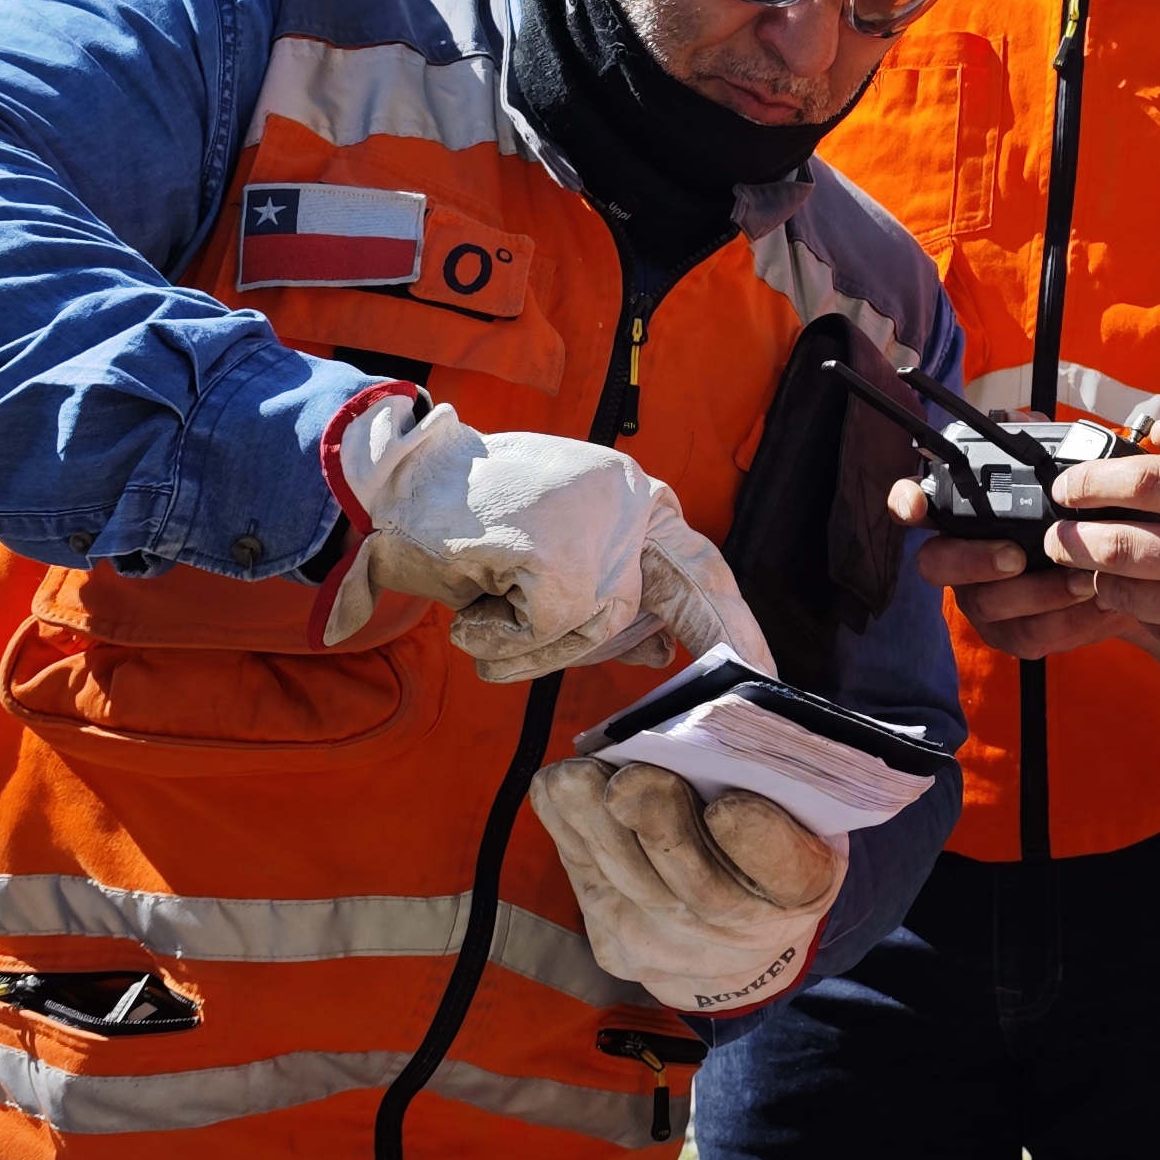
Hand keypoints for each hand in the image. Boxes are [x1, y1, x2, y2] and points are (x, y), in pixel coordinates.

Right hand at [324, 393, 775, 682]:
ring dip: (533, 644)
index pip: (699, 562)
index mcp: (632, 493)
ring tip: (488, 609)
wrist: (399, 478)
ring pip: (596, 628)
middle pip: (686, 589)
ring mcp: (597, 520)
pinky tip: (474, 604)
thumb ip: (606, 598)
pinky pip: (545, 633)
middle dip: (727, 635)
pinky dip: (501, 636)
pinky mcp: (558, 554)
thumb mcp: (550, 560)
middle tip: (758, 681)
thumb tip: (662, 655)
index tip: (760, 670)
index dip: (731, 619)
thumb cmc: (469, 523)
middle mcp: (629, 496)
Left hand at [530, 760, 844, 1013]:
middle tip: (632, 779)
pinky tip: (560, 789)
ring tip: (577, 777)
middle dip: (661, 827)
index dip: (757, 839)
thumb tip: (732, 698)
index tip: (728, 804)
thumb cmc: (764, 841)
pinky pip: (586, 882)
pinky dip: (569, 829)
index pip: (786, 868)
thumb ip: (773, 765)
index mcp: (803, 884)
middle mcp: (741, 928)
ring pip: (630, 883)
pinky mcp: (616, 945)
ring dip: (597, 825)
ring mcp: (673, 947)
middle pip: (698, 884)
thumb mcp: (799, 805)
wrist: (732, 939)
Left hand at [1020, 407, 1159, 705]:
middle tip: (1055, 534)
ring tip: (1093, 564)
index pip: (1150, 482)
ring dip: (1101, 577)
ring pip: (1133, 593)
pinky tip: (1145, 597)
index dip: (1094, 483)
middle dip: (1073, 539)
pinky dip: (1144, 611)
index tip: (1066, 487)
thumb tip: (1155, 432)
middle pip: (1125, 546)